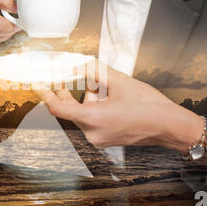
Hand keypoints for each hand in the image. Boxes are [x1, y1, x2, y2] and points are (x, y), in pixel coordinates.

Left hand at [35, 61, 204, 152]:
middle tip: (61, 77)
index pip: (58, 108)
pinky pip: (91, 120)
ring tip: (100, 84)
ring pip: (82, 114)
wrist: (170, 127)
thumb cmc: (150, 106)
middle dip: (66, 92)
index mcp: (94, 119)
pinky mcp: (105, 139)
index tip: (37, 84)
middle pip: (70, 109)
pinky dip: (93, 107)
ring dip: (85, 98)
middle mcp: (93, 133)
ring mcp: (99, 138)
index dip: (45, 94)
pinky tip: (106, 96)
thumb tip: (79, 65)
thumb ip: (96, 71)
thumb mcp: (121, 82)